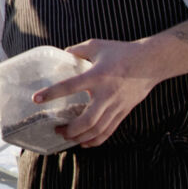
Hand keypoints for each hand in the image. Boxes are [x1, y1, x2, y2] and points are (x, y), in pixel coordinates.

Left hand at [33, 39, 159, 146]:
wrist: (152, 62)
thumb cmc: (122, 52)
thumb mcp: (97, 45)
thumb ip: (77, 50)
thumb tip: (62, 54)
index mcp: (97, 75)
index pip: (70, 86)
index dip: (52, 93)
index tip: (36, 99)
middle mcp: (106, 93)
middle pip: (87, 120)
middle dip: (70, 129)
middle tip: (56, 129)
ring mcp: (117, 105)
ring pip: (98, 129)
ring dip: (80, 137)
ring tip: (67, 137)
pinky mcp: (124, 111)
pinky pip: (109, 131)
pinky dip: (96, 140)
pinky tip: (84, 143)